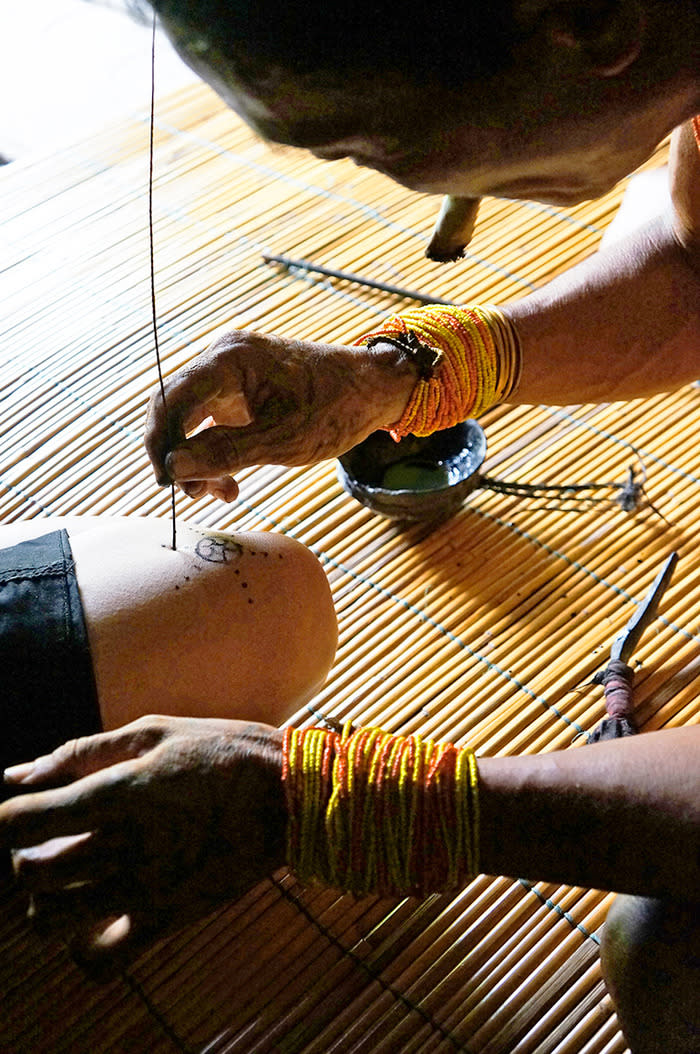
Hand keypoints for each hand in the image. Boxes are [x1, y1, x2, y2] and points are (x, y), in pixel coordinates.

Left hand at [0, 716, 284, 977]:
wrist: (291, 795)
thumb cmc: (222, 751)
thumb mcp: (154, 732)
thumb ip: (82, 752)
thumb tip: (17, 774)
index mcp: (119, 791)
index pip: (25, 820)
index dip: (6, 818)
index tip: (17, 813)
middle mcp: (126, 845)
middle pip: (32, 871)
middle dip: (24, 856)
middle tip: (45, 842)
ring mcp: (146, 888)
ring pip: (52, 918)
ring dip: (43, 901)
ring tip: (63, 882)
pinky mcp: (168, 918)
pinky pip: (101, 959)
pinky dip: (80, 950)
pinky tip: (90, 923)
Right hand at [144, 329, 414, 500]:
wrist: (374, 390)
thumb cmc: (336, 408)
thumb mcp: (281, 440)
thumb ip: (224, 453)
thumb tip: (174, 468)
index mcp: (229, 360)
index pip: (170, 399)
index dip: (161, 443)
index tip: (167, 483)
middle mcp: (222, 360)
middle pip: (175, 410)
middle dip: (179, 455)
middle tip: (193, 495)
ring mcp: (230, 375)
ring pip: (192, 421)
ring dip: (198, 460)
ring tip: (222, 493)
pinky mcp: (241, 393)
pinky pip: (212, 424)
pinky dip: (216, 453)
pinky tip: (230, 483)